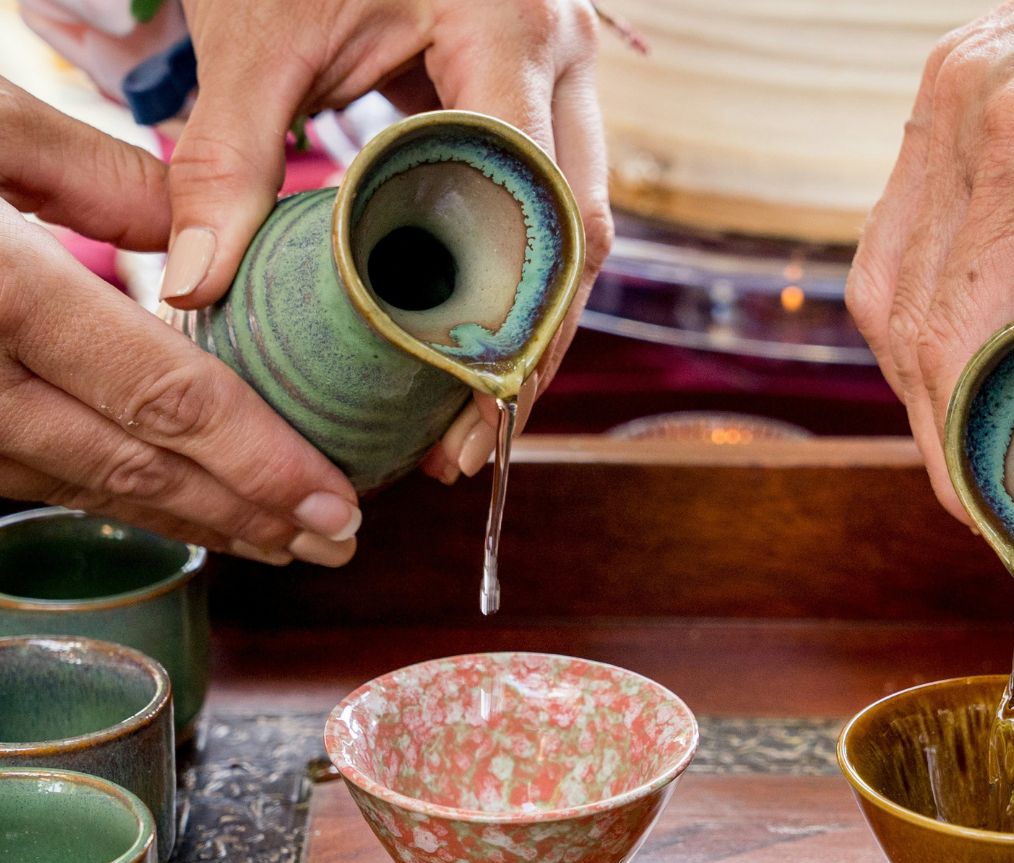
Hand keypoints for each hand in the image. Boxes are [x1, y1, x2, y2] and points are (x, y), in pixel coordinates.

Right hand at [0, 80, 359, 564]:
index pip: (163, 397)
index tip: (338, 503)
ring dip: (188, 520)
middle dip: (246, 515)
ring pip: (79, 488)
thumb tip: (201, 237)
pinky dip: (109, 496)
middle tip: (336, 544)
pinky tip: (171, 505)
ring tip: (276, 538)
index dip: (260, 462)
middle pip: (133, 468)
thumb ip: (90, 175)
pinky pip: (24, 476)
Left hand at [160, 0, 612, 482]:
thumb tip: (200, 285)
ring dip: (533, 324)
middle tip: (471, 438)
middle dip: (533, 346)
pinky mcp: (541, 95)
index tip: (464, 398)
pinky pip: (550, 204)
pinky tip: (469, 340)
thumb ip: (230, 154)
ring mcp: (563, 75)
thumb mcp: (261, 33)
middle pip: (580, 232)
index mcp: (510, 28)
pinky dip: (515, 278)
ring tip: (473, 415)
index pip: (538, 196)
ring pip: (579, 227)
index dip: (514, 311)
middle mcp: (562, 56)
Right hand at [846, 0, 1013, 519]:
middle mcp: (965, 108)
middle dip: (936, 422)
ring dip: (918, 370)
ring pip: (881, 274)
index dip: (965, 438)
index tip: (997, 513)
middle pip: (900, 312)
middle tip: (988, 497)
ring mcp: (944, 93)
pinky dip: (924, 306)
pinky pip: (901, 227)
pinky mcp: (949, 91)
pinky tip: (975, 352)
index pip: (958, 325)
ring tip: (978, 440)